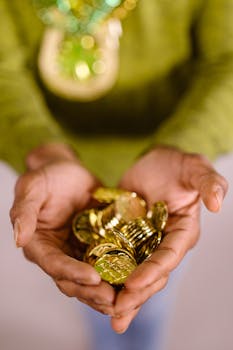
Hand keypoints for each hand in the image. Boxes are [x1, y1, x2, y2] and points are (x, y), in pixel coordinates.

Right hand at [10, 143, 115, 314]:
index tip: (93, 278)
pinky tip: (135, 280)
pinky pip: (107, 263)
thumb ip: (24, 212)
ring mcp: (78, 252)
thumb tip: (18, 239)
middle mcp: (59, 253)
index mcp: (40, 244)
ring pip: (91, 279)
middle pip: (73, 280)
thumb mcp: (32, 188)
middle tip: (114, 300)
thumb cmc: (48, 177)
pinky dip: (118, 274)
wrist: (69, 171)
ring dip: (107, 291)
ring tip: (127, 298)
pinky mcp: (96, 246)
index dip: (72, 273)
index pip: (54, 264)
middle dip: (92, 292)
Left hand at [111, 146, 227, 332]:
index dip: (153, 271)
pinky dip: (108, 275)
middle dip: (136, 293)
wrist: (153, 162)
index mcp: (182, 232)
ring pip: (134, 273)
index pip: (169, 256)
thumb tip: (216, 204)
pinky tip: (94, 290)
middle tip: (116, 312)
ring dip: (122, 295)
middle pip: (151, 273)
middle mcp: (163, 243)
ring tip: (107, 315)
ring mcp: (143, 243)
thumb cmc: (176, 164)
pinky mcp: (126, 238)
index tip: (133, 284)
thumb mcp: (194, 168)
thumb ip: (208, 182)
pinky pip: (117, 259)